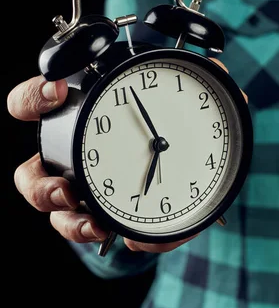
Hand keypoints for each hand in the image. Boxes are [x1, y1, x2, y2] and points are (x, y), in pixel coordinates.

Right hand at [8, 59, 246, 252]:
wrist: (210, 162)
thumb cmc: (190, 123)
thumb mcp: (198, 96)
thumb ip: (204, 78)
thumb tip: (216, 67)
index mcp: (85, 120)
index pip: (35, 105)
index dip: (34, 98)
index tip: (60, 93)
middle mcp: (79, 158)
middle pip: (32, 176)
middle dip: (40, 187)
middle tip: (66, 190)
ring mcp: (96, 193)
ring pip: (61, 215)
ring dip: (72, 224)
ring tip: (97, 226)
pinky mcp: (125, 217)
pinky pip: (118, 234)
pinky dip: (131, 240)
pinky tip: (140, 240)